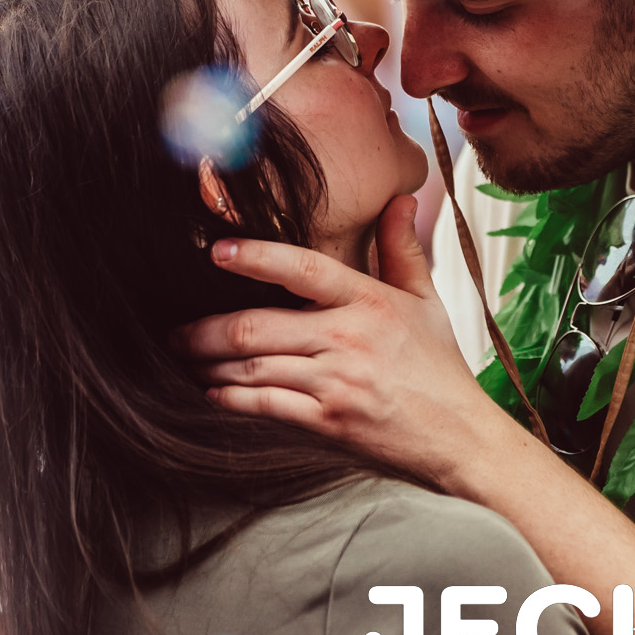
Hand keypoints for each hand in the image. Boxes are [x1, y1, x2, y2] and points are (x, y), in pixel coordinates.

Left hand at [175, 195, 502, 482]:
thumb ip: (402, 248)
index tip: (217, 251)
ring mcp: (335, 383)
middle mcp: (347, 338)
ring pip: (252, 367)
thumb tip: (401, 198)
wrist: (459, 437)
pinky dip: (231, 398)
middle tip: (174, 327)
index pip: (303, 268)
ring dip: (208, 363)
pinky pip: (265, 406)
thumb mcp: (427, 300)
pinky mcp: (327, 422)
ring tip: (185, 357)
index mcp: (369, 301)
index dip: (255, 258)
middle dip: (205, 328)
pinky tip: (213, 391)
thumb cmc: (440, 367)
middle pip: (257, 326)